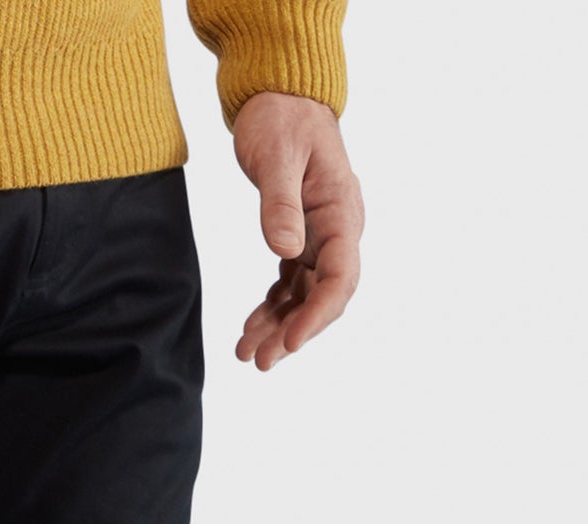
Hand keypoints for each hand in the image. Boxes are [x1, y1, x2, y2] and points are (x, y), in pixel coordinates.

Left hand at [230, 94, 363, 370]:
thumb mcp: (276, 155)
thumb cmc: (280, 118)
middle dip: (293, 332)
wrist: (277, 98)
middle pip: (323, 296)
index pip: (340, 276)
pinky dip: (271, 308)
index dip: (318, 314)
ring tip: (246, 354)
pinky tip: (249, 327)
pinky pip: (289, 284)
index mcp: (342, 211)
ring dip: (278, 327)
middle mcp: (336, 230)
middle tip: (259, 361)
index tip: (292, 343)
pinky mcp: (299, 238)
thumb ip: (279, 203)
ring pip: (304, 296)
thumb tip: (285, 250)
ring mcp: (320, 237)